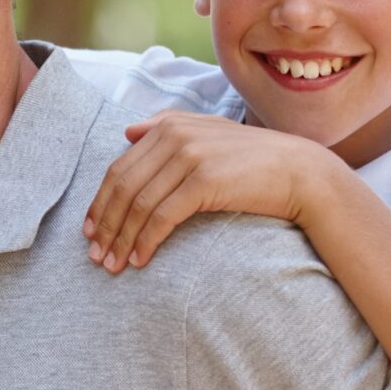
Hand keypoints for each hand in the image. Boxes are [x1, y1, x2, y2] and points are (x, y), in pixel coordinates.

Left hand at [82, 111, 319, 271]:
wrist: (299, 172)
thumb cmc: (253, 159)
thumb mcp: (209, 132)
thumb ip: (168, 127)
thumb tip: (128, 132)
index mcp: (169, 125)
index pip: (120, 168)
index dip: (100, 202)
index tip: (90, 230)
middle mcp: (174, 136)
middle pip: (123, 187)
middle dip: (105, 224)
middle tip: (95, 255)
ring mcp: (190, 157)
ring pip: (139, 205)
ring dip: (121, 239)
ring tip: (113, 265)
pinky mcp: (204, 181)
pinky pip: (162, 216)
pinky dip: (146, 241)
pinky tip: (140, 260)